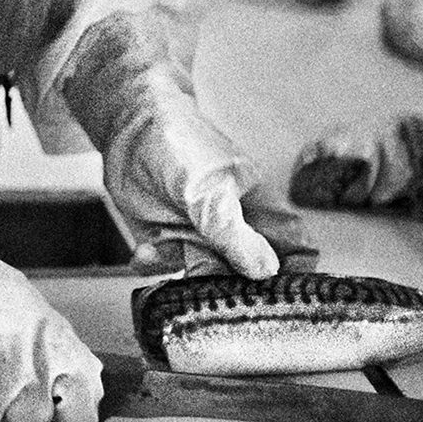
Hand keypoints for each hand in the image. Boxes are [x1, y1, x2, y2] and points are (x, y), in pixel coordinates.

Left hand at [63, 12, 317, 279]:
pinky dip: (153, 264)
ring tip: (162, 252)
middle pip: (247, 277)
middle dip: (229, 290)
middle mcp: (232, 230)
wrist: (127, 124)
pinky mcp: (164, 239)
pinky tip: (143, 251)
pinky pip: (165, 267)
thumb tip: (267, 272)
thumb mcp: (208, 191)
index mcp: (259, 211)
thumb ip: (232, 233)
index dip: (294, 275)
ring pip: (203, 278)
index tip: (275, 297)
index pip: (295, 248)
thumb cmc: (180, 145)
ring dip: (184, 277)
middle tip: (205, 286)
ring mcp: (199, 237)